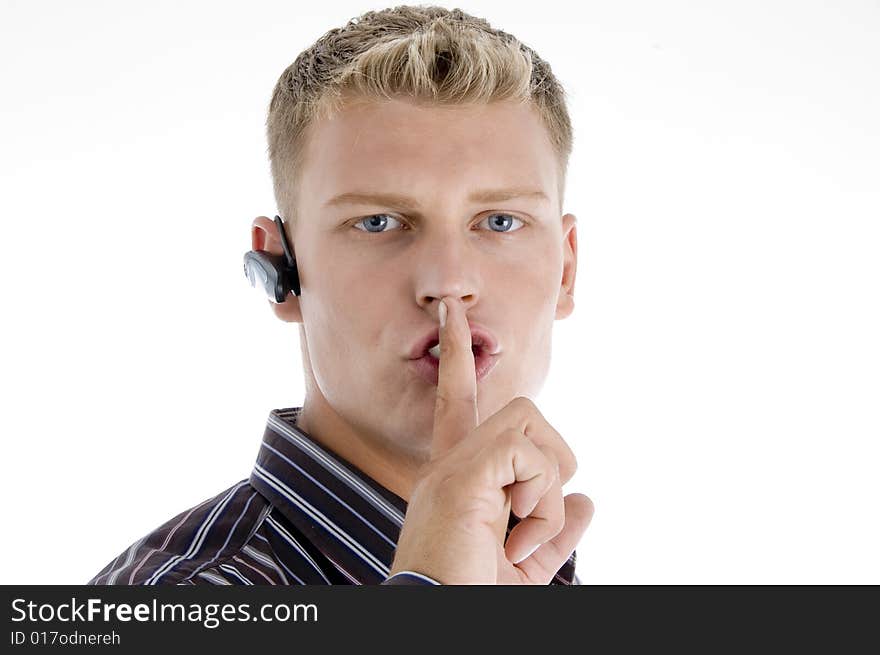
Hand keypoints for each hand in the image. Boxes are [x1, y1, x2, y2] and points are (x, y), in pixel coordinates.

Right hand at [389, 296, 593, 583]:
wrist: (440, 623)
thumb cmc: (473, 597)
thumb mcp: (528, 566)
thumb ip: (555, 529)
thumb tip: (588, 500)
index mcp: (457, 482)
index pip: (458, 404)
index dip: (458, 357)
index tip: (453, 313)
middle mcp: (448, 466)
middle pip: (517, 410)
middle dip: (552, 458)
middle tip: (534, 521)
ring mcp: (453, 468)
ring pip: (529, 423)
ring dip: (547, 486)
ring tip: (523, 534)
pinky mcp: (463, 477)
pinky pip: (532, 456)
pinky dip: (542, 501)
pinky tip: (518, 537)